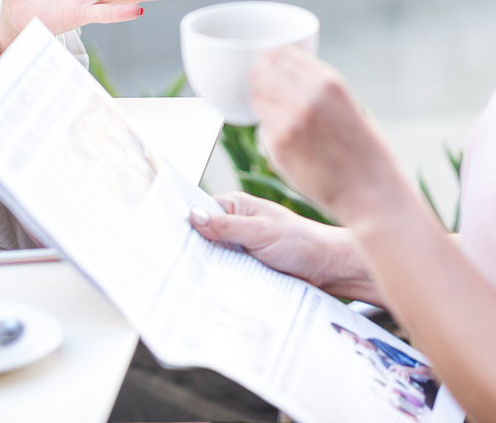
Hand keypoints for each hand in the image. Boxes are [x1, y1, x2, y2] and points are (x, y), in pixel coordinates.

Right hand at [189, 192, 376, 299]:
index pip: (199, 211)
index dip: (183, 223)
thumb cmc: (303, 242)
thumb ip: (226, 226)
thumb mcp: (261, 232)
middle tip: (174, 262)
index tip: (165, 235)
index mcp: (235, 206)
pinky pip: (226, 273)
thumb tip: (193, 216)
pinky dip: (220, 280)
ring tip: (189, 278)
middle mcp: (235, 225)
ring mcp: (240, 248)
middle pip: (203, 237)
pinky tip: (210, 289)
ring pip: (213, 258)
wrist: (330, 269)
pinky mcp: (247, 268)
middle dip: (192, 249)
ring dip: (207, 267)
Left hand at [248, 45, 403, 225]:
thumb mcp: (349, 105)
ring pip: (256, 99)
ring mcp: (287, 122)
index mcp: (327, 82)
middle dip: (260, 79)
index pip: (279, 54)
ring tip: (282, 118)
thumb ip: (318, 88)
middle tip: (266, 90)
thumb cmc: (366, 151)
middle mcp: (304, 97)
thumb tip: (286, 76)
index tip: (271, 67)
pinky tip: (292, 143)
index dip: (271, 60)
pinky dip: (271, 131)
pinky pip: (263, 128)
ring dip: (263, 104)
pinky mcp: (278, 146)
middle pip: (259, 73)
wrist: (371, 193)